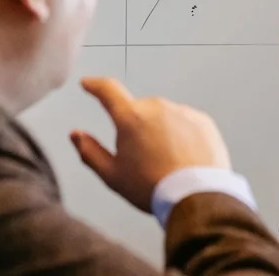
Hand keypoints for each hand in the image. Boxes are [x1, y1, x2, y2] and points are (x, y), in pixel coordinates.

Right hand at [71, 77, 230, 212]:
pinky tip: (183, 158)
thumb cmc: (151, 187)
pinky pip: (185, 123)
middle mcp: (157, 107)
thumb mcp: (112, 175)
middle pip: (139, 111)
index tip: (88, 84)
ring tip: (166, 162)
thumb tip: (75, 134)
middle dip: (136, 127)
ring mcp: (183, 111)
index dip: (95, 86)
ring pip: (163, 117)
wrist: (197, 196)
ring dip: (160, 131)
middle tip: (141, 158)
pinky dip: (182, 135)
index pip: (108, 90)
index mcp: (131, 117)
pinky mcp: (203, 120)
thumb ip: (90, 151)